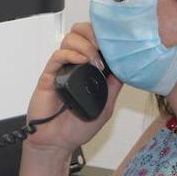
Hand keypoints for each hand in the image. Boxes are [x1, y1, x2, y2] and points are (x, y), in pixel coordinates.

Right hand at [26, 22, 122, 153]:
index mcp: (88, 69)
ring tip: (94, 59)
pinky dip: (71, 54)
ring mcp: (61, 69)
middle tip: (103, 46)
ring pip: (70, 40)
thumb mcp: (106, 106)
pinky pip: (58, 56)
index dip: (104, 36)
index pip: (95, 41)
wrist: (57, 143)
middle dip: (93, 33)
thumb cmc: (77, 128)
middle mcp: (74, 65)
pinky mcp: (49, 76)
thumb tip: (127, 68)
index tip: (117, 42)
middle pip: (81, 33)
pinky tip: (82, 62)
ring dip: (85, 45)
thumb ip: (114, 86)